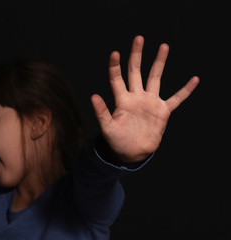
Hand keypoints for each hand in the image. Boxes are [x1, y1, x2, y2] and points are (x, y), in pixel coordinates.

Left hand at [91, 36, 198, 162]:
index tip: (114, 53)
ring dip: (159, 63)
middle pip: (136, 72)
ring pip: (155, 78)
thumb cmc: (117, 141)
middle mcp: (136, 97)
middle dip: (137, 55)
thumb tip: (93, 96)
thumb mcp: (107, 128)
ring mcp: (150, 102)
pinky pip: (176, 98)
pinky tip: (194, 79)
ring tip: (163, 46)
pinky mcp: (162, 112)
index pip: (117, 79)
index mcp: (122, 100)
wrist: (131, 153)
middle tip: (139, 38)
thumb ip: (101, 112)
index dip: (115, 66)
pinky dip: (185, 90)